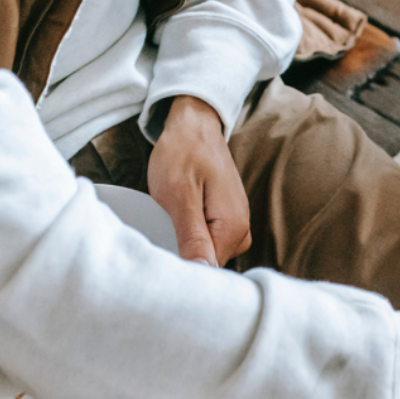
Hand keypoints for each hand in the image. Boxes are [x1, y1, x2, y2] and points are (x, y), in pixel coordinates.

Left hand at [148, 96, 250, 266]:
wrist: (193, 125)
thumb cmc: (183, 154)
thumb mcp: (179, 195)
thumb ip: (192, 237)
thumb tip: (202, 272)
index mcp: (233, 228)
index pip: (210, 273)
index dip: (183, 272)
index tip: (159, 265)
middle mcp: (241, 231)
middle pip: (210, 267)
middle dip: (184, 260)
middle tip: (158, 238)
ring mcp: (236, 225)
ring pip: (208, 256)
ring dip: (185, 248)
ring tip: (166, 225)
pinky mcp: (226, 220)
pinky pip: (208, 242)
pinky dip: (190, 237)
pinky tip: (176, 223)